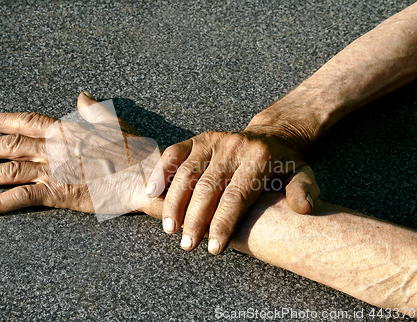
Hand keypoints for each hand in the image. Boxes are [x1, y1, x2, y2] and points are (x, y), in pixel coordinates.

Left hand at [0, 92, 160, 218]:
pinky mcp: (57, 193)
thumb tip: (82, 96)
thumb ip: (93, 111)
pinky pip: (22, 198)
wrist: (144, 175)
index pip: (28, 122)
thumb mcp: (114, 124)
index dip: (4, 121)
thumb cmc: (134, 151)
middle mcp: (55, 148)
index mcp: (67, 130)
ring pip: (9, 170)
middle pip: (10, 146)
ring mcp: (54, 170)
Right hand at [146, 126, 319, 254]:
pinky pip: (174, 154)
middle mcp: (233, 146)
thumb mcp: (303, 174)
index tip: (213, 248)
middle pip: (207, 187)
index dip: (222, 224)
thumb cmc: (283, 164)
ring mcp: (213, 141)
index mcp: (259, 158)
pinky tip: (153, 194)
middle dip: (195, 219)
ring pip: (186, 173)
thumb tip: (304, 208)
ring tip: (169, 228)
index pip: (236, 197)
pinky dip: (161, 172)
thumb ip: (304, 190)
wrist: (270, 136)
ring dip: (175, 202)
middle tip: (187, 245)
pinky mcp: (197, 139)